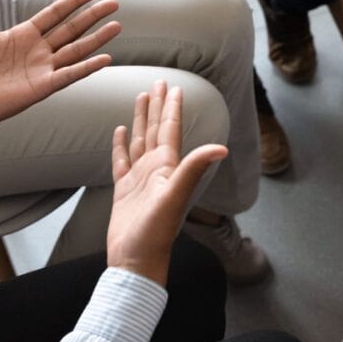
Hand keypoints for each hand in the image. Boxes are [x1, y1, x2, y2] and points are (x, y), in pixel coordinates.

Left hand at [0, 0, 120, 143]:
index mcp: (23, 35)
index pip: (54, 14)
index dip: (73, 2)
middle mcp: (38, 51)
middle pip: (72, 29)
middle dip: (92, 16)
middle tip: (114, 3)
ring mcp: (43, 69)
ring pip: (76, 50)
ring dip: (97, 39)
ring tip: (117, 26)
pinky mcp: (42, 87)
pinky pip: (70, 75)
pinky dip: (87, 68)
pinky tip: (105, 59)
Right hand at [106, 81, 227, 284]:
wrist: (136, 260)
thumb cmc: (156, 233)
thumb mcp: (175, 197)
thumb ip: (194, 169)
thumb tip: (222, 147)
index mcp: (168, 166)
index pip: (171, 129)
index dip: (172, 107)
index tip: (174, 86)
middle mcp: (156, 169)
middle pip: (157, 129)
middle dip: (158, 105)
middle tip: (158, 81)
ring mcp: (140, 179)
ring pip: (140, 140)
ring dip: (141, 119)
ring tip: (140, 97)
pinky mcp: (124, 190)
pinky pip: (121, 160)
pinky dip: (120, 144)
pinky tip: (120, 130)